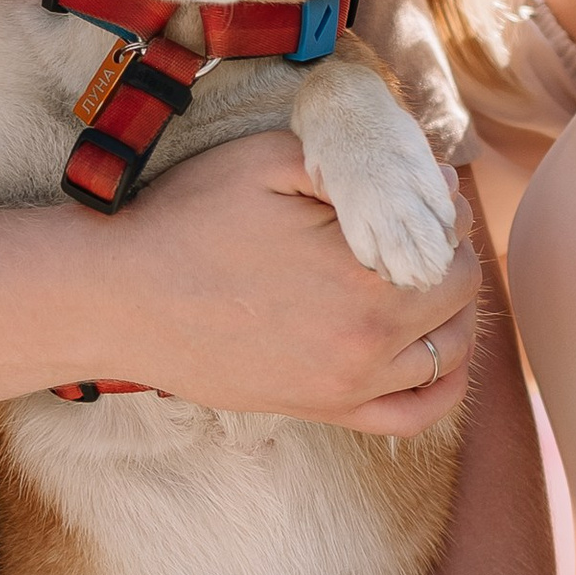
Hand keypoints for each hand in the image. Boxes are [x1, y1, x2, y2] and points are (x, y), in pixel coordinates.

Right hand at [97, 127, 480, 436]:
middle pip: (458, 292)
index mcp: (361, 273)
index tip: (416, 184)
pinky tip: (437, 354)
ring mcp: (348, 385)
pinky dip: (442, 386)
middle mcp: (367, 340)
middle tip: (419, 223)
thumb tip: (418, 177)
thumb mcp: (269, 158)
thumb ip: (353, 162)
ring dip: (454, 309)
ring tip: (428, 275)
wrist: (117, 299)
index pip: (447, 235)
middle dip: (449, 249)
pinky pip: (414, 416)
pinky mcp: (323, 410)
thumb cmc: (186, 220)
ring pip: (450, 353)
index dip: (439, 201)